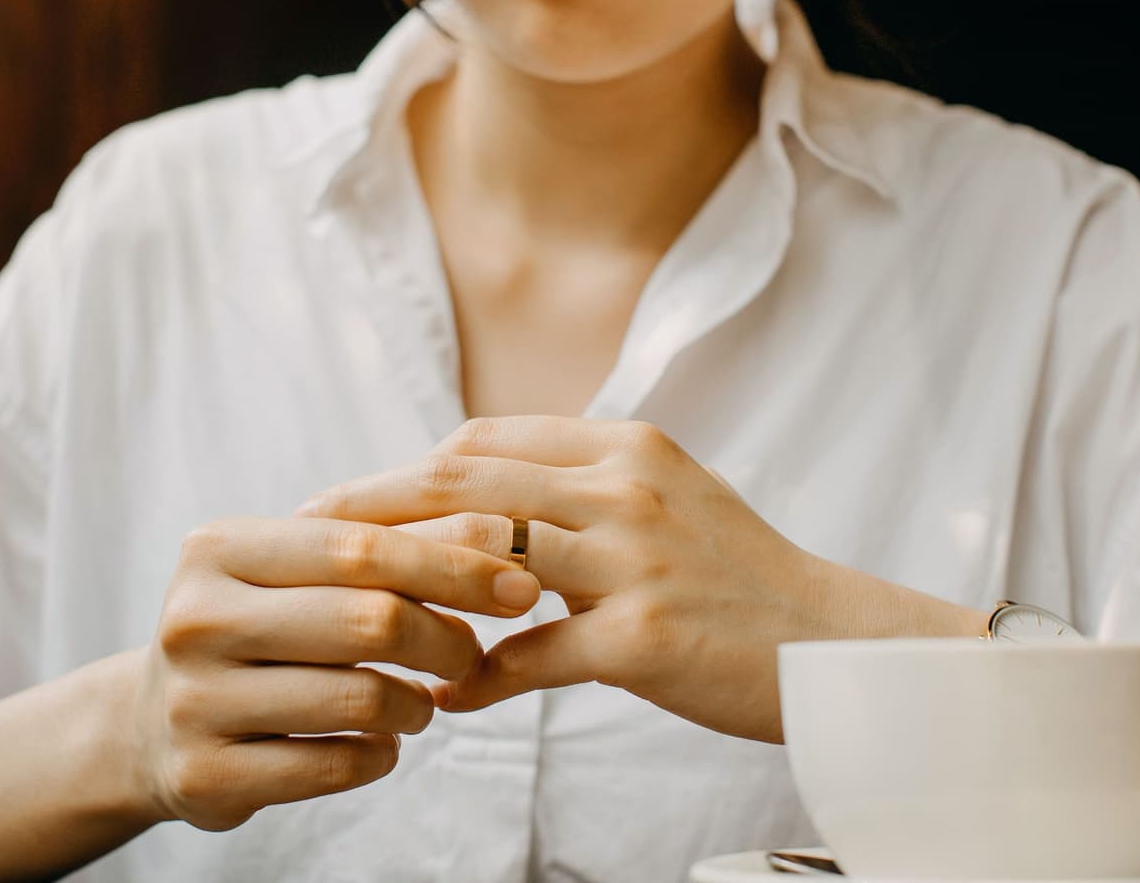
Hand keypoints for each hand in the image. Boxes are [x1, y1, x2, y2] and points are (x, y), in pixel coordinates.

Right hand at [131, 513, 541, 829]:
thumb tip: (508, 554)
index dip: (455, 563)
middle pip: (371, 618)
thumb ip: (375, 554)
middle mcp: (197, 618)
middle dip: (448, 638)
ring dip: (417, 705)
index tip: (522, 586)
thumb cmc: (254, 632)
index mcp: (220, 548)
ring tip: (421, 703)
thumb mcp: (288, 575)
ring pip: (361, 696)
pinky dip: (379, 754)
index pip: (362, 546)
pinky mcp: (205, 774)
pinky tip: (380, 744)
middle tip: (473, 655)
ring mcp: (194, 700)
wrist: (148, 725)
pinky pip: (335, 764)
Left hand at [293, 417, 982, 742]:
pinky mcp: (641, 637)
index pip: (484, 443)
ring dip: (409, 589)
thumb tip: (484, 499)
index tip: (347, 500)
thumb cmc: (741, 577)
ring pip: (483, 558)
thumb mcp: (669, 499)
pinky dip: (479, 677)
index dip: (404, 470)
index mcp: (626, 447)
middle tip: (305, 542)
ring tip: (355, 617)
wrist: (833, 643)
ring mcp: (633, 561)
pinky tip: (448, 696)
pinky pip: (528, 655)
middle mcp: (625, 488)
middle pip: (462, 486)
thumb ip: (582, 487)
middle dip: (371, 512)